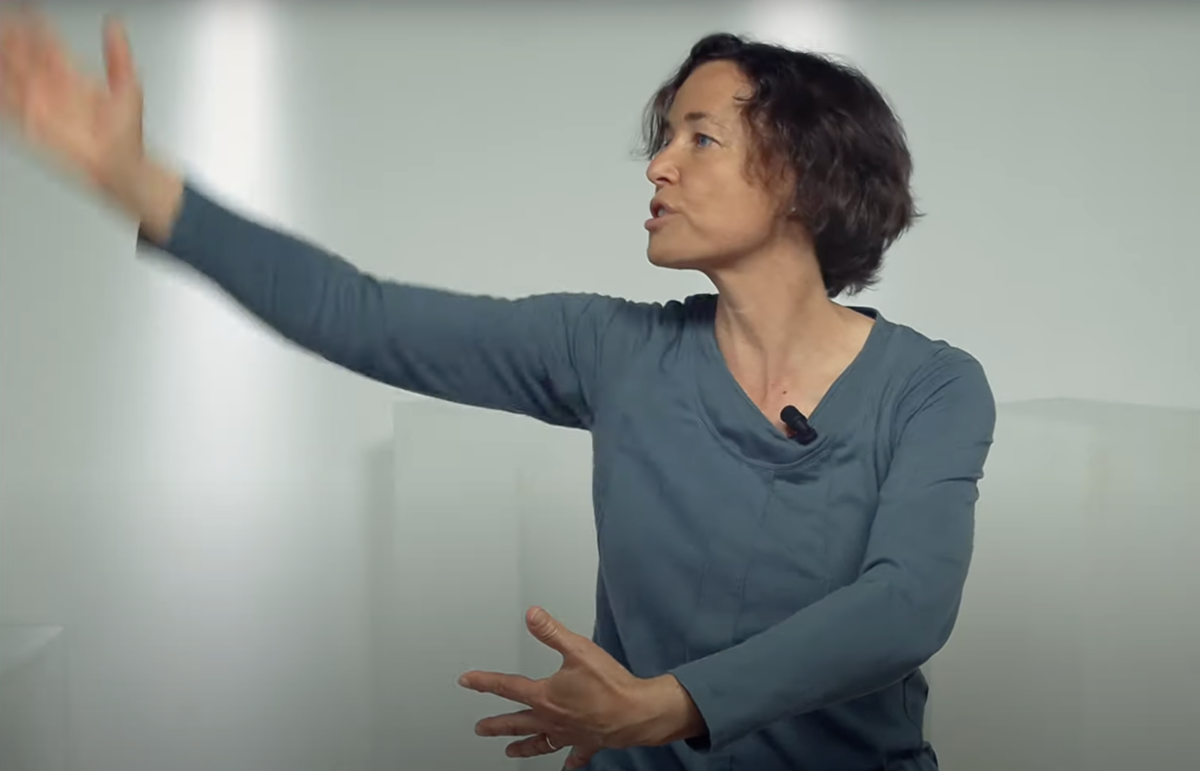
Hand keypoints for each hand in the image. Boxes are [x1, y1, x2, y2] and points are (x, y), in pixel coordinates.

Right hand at [0, 9, 141, 189]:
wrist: (121, 165)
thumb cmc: (125, 133)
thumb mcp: (128, 87)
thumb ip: (118, 54)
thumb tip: (114, 23)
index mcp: (71, 74)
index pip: (46, 42)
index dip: (34, 24)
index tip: (25, 7)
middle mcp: (53, 86)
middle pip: (24, 55)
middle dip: (11, 37)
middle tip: (1, 18)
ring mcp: (41, 104)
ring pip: (13, 75)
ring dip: (3, 60)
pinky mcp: (34, 125)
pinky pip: (10, 107)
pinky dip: (2, 95)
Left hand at [458, 607, 705, 768]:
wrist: (637, 712)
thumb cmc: (610, 685)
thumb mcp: (578, 650)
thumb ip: (552, 632)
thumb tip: (532, 616)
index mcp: (546, 696)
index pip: (507, 687)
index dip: (484, 682)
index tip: (468, 681)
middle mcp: (552, 719)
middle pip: (517, 722)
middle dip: (496, 725)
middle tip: (480, 728)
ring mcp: (568, 734)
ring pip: (539, 743)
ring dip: (523, 747)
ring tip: (509, 752)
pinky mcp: (587, 742)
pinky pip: (574, 756)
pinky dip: (568, 762)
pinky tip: (566, 766)